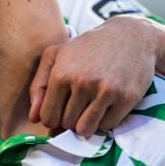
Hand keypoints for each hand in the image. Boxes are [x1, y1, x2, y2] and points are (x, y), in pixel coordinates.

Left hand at [29, 16, 157, 135]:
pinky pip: (107, 126)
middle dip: (70, 120)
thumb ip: (39, 86)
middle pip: (67, 124)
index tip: (59, 111)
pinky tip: (106, 105)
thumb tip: (34, 118)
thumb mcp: (56, 55)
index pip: (48, 116)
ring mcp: (106, 91)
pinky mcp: (126, 98)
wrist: (131, 35)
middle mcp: (83, 83)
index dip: (52, 118)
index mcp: (61, 74)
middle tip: (78, 106)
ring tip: (89, 109)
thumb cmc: (88, 47)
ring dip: (86, 124)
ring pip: (86, 129)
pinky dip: (105, 120)